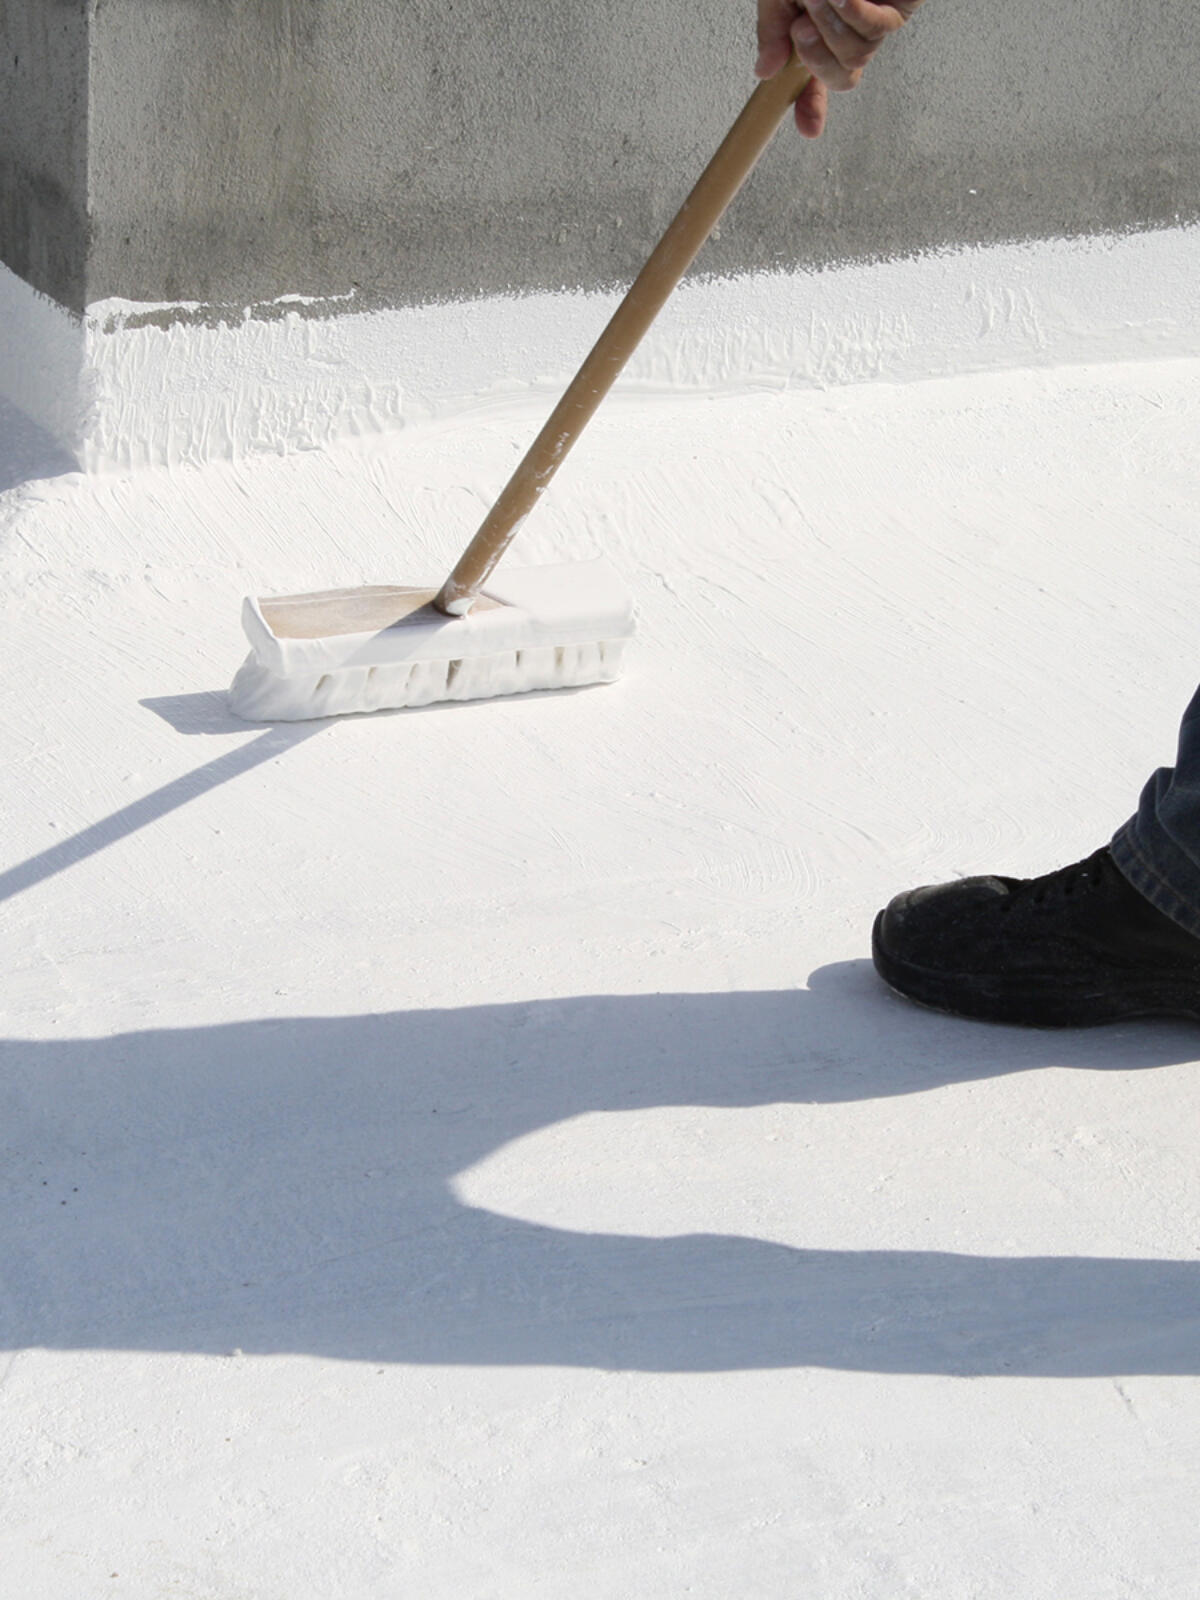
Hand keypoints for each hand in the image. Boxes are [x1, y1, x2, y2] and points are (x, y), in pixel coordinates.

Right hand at [755, 0, 922, 137]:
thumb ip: (772, 28)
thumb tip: (765, 71)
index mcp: (822, 31)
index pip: (817, 81)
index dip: (810, 108)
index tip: (809, 131)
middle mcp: (852, 31)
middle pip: (842, 76)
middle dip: (816, 55)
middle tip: (801, 23)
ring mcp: (878, 20)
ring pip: (856, 55)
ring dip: (831, 25)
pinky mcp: (902, 5)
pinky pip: (878, 30)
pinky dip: (855, 14)